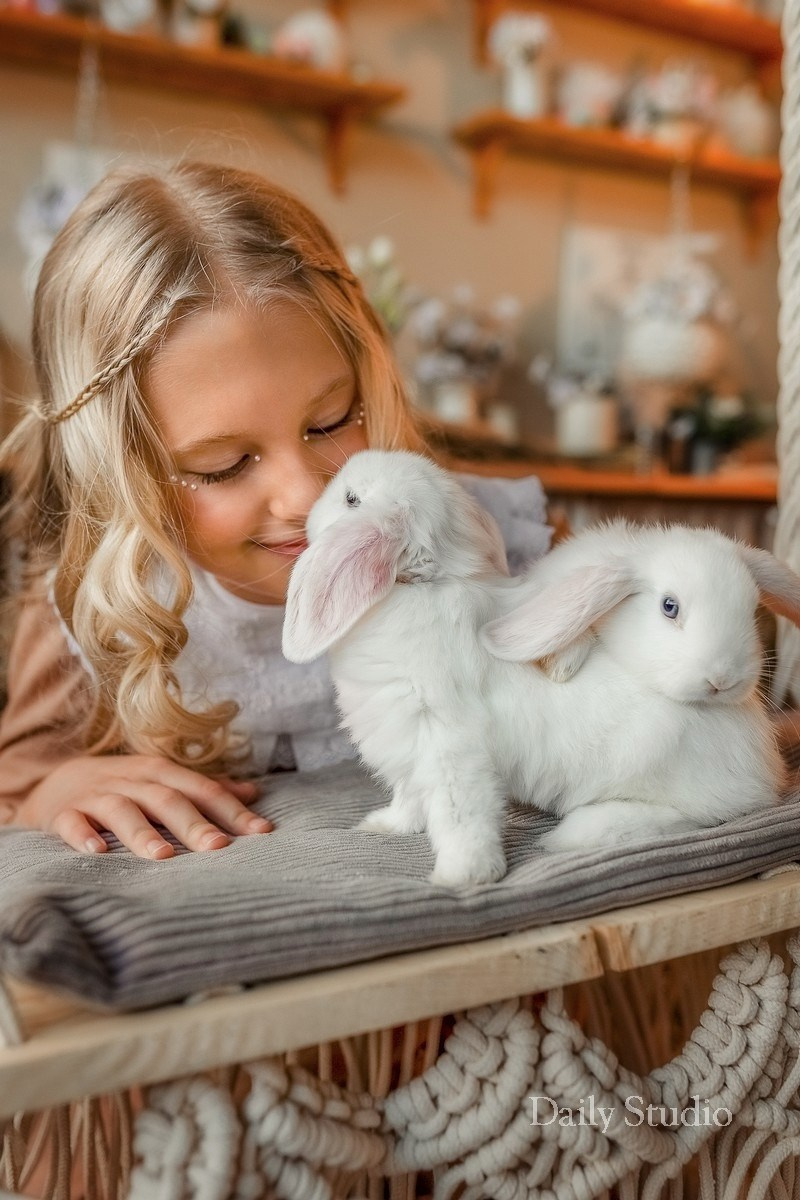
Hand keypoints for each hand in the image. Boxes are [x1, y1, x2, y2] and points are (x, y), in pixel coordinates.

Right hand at [14, 754, 272, 858]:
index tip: (261, 832)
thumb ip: (206, 789)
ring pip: (121, 810)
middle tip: (219, 847)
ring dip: (142, 832)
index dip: (232, 810)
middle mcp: (131, 780)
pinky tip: (97, 853)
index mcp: (161, 772)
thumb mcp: (164, 781)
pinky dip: (83, 836)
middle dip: (194, 823)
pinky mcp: (63, 814)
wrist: (56, 782)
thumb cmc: (125, 787)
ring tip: (164, 856)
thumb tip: (253, 793)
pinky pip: (72, 823)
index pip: (202, 789)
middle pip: (167, 799)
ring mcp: (96, 796)